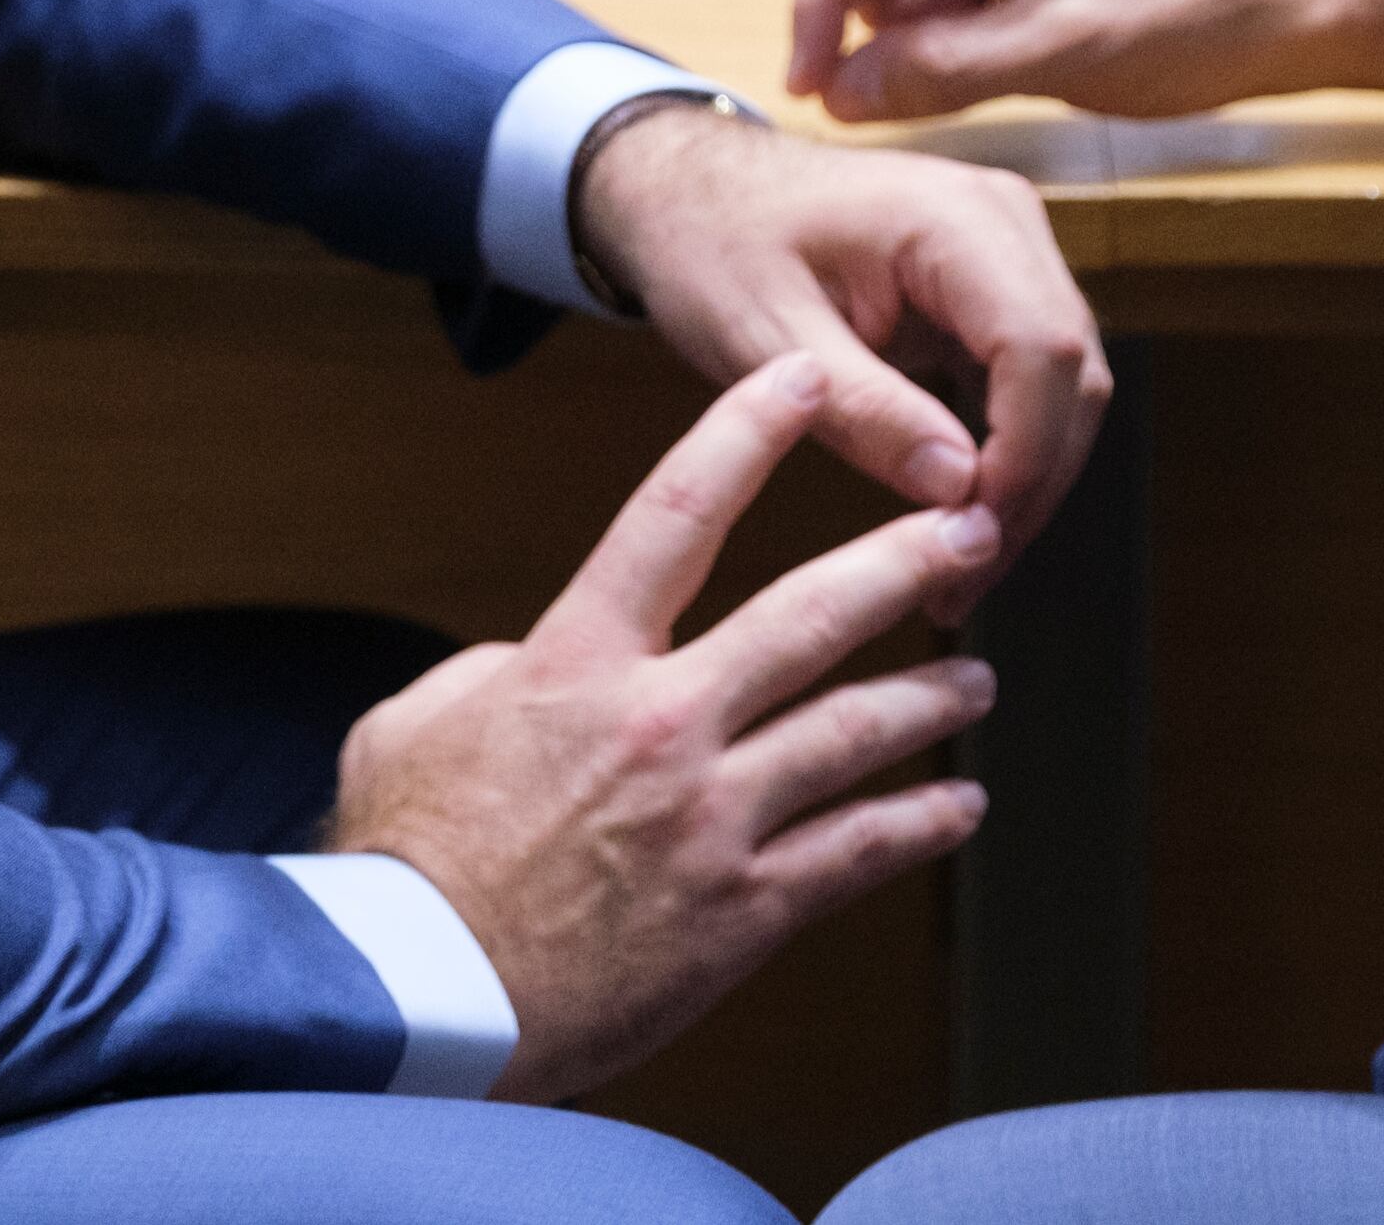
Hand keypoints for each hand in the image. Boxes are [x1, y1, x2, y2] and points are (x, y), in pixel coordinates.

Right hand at [331, 356, 999, 1101]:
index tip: (804, 381)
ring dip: (932, 698)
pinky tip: (961, 807)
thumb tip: (531, 660)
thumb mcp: (413, 725)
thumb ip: (490, 673)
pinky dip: (920, 824)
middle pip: (810, 616)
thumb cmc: (405, 866)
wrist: (423, 1002)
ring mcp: (711, 818)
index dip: (746, 433)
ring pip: (856, 733)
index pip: (676, 511)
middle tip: (971, 531)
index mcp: (576, 663)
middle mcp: (660, 723)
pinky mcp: (742, 912)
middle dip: (903, 562)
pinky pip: (857, 853)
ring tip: (978, 678)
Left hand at [570, 103, 1106, 614]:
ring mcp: (1006, 249)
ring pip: (1063, 385)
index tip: (970, 538)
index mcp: (953, 218)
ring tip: (957, 570)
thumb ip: (865, 411)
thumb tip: (959, 488)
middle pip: (1070, 373)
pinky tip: (956, 515)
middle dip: (1028, 486)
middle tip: (962, 583)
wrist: (692, 189)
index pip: (1042, 349)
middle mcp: (1003, 222)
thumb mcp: (766, 338)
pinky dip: (1004, 450)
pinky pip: (1029, 379)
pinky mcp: (991, 285)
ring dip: (1022, 479)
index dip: (1025, 456)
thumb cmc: (714, 244)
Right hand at [785, 0, 1383, 124]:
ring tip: (992, 52)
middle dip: (869, 3)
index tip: (811, 83)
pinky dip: (942, 8)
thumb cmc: (1218, 4)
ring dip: (909, 11)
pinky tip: (1001, 39)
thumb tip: (843, 93)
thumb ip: (946, 70)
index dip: (820, 1)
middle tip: (922, 71)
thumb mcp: (1073, 51)